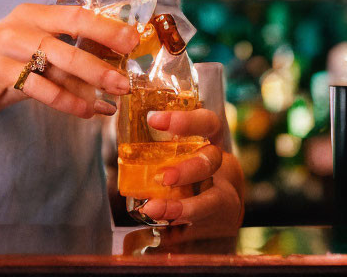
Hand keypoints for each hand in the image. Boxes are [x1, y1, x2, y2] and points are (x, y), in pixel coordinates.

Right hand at [0, 3, 136, 119]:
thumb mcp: (31, 50)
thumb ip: (63, 53)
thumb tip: (109, 64)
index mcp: (35, 13)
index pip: (78, 14)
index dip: (108, 26)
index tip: (134, 39)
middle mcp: (23, 24)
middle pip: (73, 33)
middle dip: (105, 54)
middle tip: (128, 75)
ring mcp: (8, 46)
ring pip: (59, 61)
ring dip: (91, 80)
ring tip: (114, 96)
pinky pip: (40, 87)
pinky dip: (66, 100)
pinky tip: (85, 110)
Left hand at [140, 108, 244, 239]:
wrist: (221, 211)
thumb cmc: (193, 173)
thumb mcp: (185, 152)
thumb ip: (164, 145)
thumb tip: (124, 136)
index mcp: (212, 141)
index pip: (208, 123)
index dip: (185, 121)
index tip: (154, 120)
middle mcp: (221, 165)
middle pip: (212, 160)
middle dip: (188, 169)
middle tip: (163, 177)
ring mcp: (223, 195)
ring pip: (211, 199)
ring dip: (182, 206)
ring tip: (153, 209)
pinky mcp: (217, 221)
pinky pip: (200, 225)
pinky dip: (178, 227)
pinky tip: (160, 226)